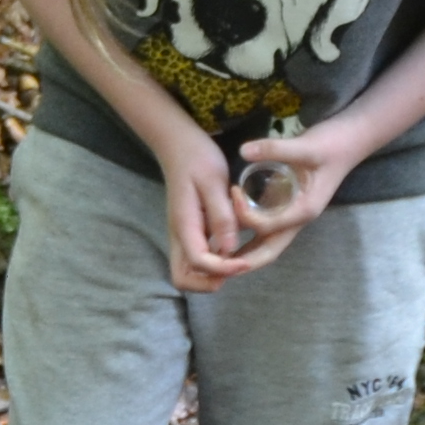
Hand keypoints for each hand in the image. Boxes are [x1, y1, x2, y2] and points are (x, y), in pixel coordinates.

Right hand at [143, 121, 253, 296]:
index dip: (224, 269)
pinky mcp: (190, 230)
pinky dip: (214, 262)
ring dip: (212, 274)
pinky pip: (198, 258)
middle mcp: (180, 235)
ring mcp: (183, 235)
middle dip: (209, 281)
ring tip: (238, 259)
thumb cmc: (197, 158)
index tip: (245, 261)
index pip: (199, 263)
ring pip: (189, 271)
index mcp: (184, 224)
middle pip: (184, 278)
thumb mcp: (213, 182)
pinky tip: (234, 247)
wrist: (178, 143)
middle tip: (236, 266)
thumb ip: (221, 216)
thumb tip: (230, 249)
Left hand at [217, 125, 365, 261]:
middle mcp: (297, 219)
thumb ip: (276, 148)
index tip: (232, 191)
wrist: (349, 141)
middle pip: (268, 251)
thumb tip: (244, 150)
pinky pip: (265, 228)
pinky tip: (227, 233)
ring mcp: (292, 215)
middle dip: (243, 262)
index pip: (267, 225)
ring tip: (216, 259)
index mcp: (303, 210)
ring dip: (243, 253)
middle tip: (215, 268)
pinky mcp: (286, 207)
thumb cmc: (332, 144)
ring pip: (266, 243)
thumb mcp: (306, 145)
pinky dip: (247, 234)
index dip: (244, 214)